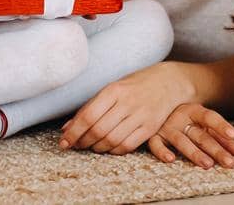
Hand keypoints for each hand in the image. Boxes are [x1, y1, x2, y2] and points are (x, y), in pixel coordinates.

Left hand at [59, 62, 195, 154]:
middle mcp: (127, 102)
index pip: (88, 115)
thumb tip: (67, 127)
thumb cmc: (135, 84)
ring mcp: (140, 116)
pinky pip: (128, 145)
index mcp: (114, 90)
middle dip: (83, 141)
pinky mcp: (150, 127)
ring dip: (97, 147)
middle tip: (75, 145)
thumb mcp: (112, 89)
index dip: (73, 132)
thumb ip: (91, 107)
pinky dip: (114, 150)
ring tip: (90, 146)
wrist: (169, 82)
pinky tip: (108, 148)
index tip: (64, 142)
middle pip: (98, 129)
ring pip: (112, 140)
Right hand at [147, 102, 233, 169]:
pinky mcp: (153, 136)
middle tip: (228, 162)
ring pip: (181, 141)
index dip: (221, 126)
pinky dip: (161, 151)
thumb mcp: (201, 123)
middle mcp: (180, 118)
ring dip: (194, 152)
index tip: (233, 135)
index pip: (209, 117)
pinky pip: (155, 144)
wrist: (155, 105)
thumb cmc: (184, 119)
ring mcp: (166, 127)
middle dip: (215, 149)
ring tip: (207, 164)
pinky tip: (170, 159)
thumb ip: (219, 136)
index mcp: (193, 111)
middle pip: (200, 135)